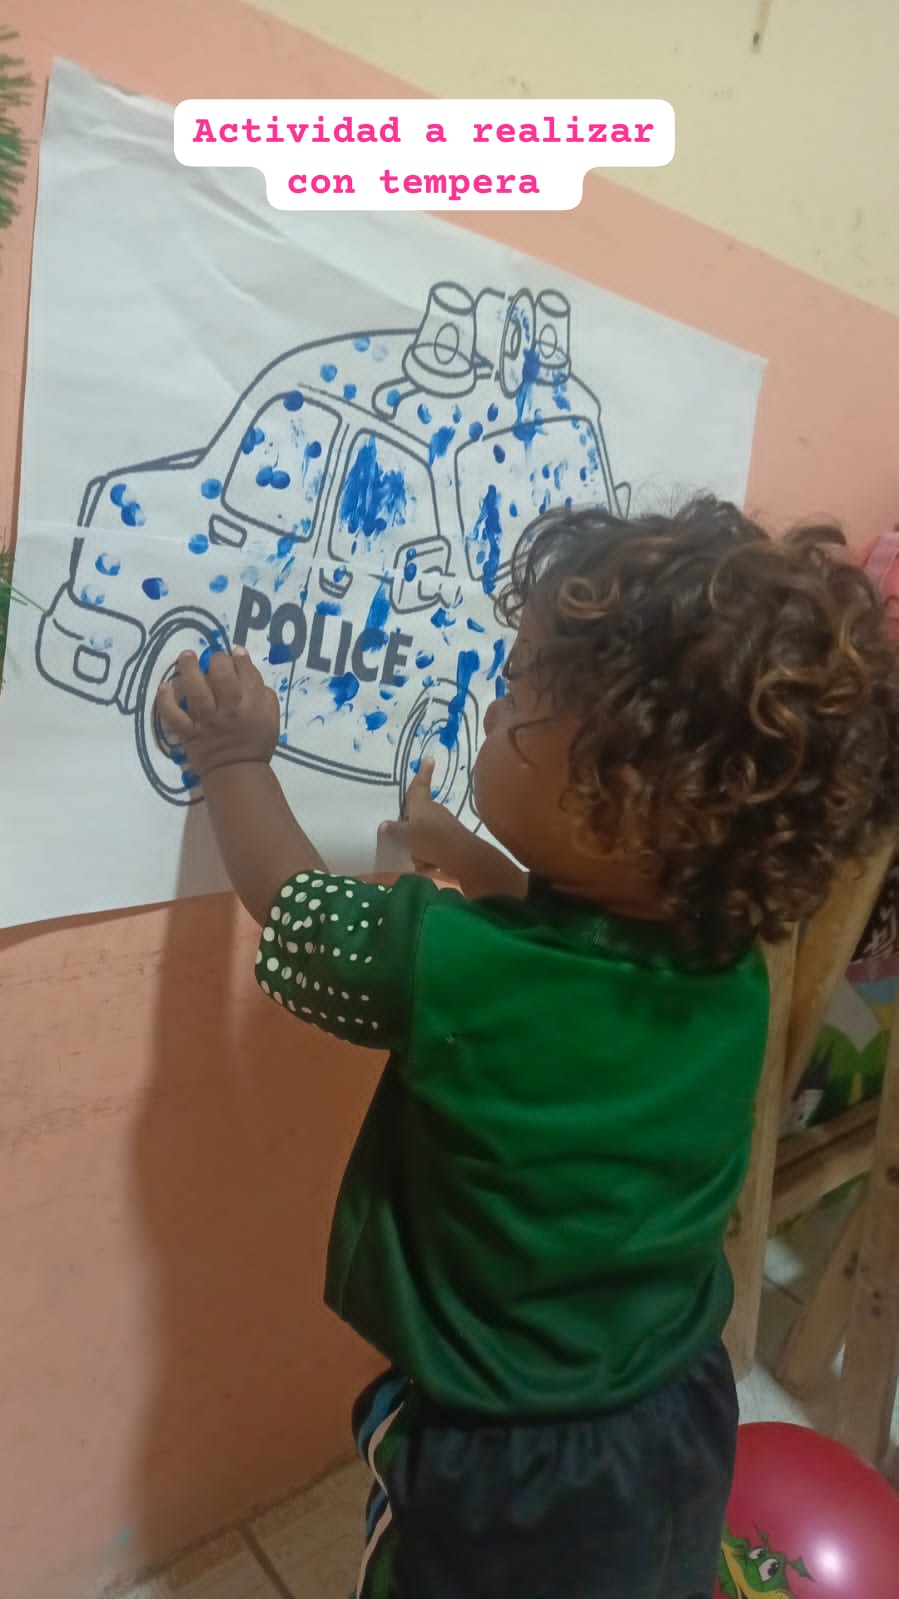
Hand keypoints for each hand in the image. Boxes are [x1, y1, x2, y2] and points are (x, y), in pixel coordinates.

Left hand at [156, 647, 279, 780]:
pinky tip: (165, 686)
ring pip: (195, 689)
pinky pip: (173, 714)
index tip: (234, 652)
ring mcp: (206, 720)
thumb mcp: (272, 718)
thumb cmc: (256, 743)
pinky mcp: (188, 731)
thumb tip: (249, 670)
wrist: (237, 772)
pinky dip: (166, 700)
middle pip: (221, 674)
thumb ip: (265, 694)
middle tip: (212, 659)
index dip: (239, 657)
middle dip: (216, 659)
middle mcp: (229, 709)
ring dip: (188, 669)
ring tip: (186, 656)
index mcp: (252, 705)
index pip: (246, 672)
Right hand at [379, 759, 463, 876]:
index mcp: (422, 804)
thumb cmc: (431, 839)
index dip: (423, 772)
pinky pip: (433, 848)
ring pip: (424, 834)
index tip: (430, 758)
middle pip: (418, 814)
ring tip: (415, 856)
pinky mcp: (450, 841)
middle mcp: (434, 811)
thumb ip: (394, 830)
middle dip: (410, 825)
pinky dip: (428, 857)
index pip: (420, 785)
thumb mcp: (406, 835)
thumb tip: (383, 825)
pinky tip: (427, 865)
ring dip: (418, 846)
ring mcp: (443, 826)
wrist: (462, 857)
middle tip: (400, 836)